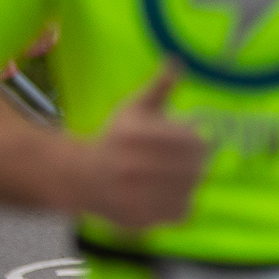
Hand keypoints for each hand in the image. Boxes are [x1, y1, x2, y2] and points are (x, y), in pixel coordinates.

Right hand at [65, 61, 208, 227]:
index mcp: (137, 135)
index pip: (196, 142)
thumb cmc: (115, 138)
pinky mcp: (138, 218)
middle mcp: (134, 166)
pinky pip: (180, 212)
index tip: (193, 141)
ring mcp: (135, 196)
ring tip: (173, 176)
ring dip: (188, 183)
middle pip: (196, 168)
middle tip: (184, 160)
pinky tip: (165, 193)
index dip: (199, 141)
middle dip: (194, 163)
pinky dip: (180, 204)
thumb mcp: (135, 108)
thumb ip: (159, 87)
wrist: (79, 177)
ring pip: (190, 190)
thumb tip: (177, 60)